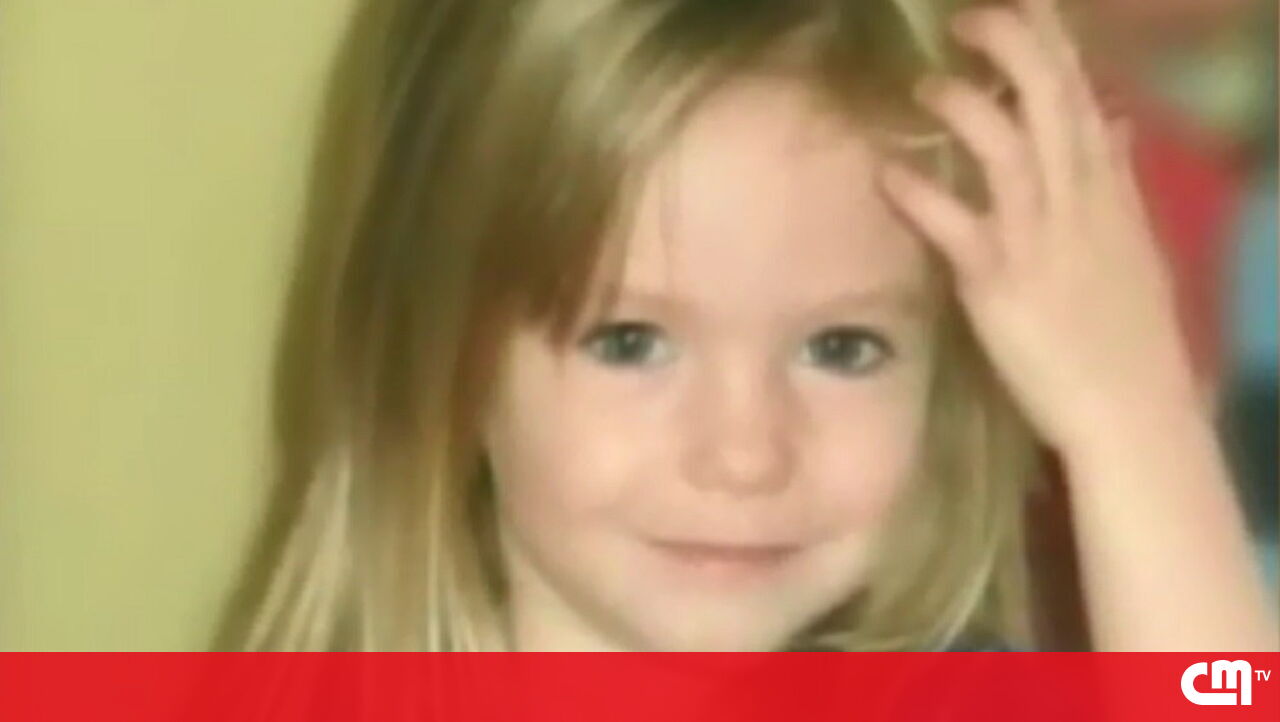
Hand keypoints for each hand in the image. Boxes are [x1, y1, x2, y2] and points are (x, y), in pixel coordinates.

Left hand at [878, 0, 1199, 453]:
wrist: (1131, 409)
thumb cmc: (1123, 331)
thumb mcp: (1131, 243)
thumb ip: (1114, 178)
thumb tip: (1112, 121)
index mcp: (1106, 189)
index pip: (1080, 94)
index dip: (1048, 42)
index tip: (1019, 4)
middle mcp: (1077, 201)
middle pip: (1048, 100)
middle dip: (1010, 46)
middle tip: (965, 20)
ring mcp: (1040, 240)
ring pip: (1006, 148)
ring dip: (963, 106)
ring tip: (924, 85)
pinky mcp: (1001, 285)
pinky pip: (956, 226)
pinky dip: (920, 194)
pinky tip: (886, 173)